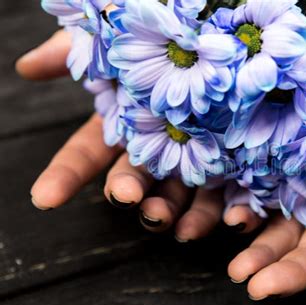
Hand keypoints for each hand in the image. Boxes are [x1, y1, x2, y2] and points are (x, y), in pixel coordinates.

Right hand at [16, 30, 263, 239]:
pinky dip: (230, 212)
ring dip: (170, 210)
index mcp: (123, 124)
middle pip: (134, 179)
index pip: (86, 155)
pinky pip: (228, 193)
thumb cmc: (162, 35)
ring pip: (176, 194)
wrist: (222, 35)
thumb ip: (74, 52)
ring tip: (171, 222)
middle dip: (126, 191)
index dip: (64, 176)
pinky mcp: (232, 162)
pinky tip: (233, 220)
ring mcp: (191, 156)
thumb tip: (25, 67)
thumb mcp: (115, 38)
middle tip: (125, 197)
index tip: (44, 198)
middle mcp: (154, 146)